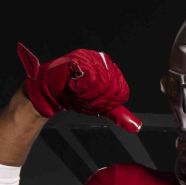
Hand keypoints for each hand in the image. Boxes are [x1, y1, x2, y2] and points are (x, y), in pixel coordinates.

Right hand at [16, 43, 141, 131]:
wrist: (49, 90)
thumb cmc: (74, 95)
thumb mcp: (100, 106)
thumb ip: (117, 114)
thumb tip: (136, 127)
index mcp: (109, 68)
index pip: (120, 90)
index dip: (107, 100)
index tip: (95, 101)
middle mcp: (101, 60)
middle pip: (110, 88)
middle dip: (96, 99)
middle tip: (84, 97)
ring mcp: (89, 58)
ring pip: (100, 84)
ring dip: (87, 94)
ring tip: (78, 92)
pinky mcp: (77, 60)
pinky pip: (86, 78)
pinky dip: (80, 87)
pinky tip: (73, 86)